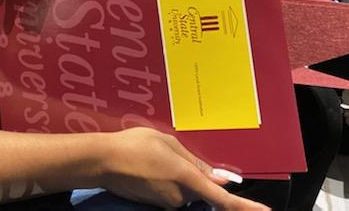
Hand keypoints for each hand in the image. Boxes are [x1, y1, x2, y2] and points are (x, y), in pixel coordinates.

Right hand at [100, 128, 268, 209]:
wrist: (102, 161)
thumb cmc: (135, 144)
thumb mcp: (169, 143)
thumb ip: (197, 163)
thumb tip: (222, 179)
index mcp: (187, 178)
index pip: (222, 198)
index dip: (246, 207)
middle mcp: (179, 197)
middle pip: (199, 189)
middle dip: (192, 175)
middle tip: (168, 152)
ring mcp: (166, 203)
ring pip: (184, 191)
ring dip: (177, 176)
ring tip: (153, 156)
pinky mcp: (154, 205)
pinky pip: (170, 194)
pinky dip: (165, 181)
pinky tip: (147, 166)